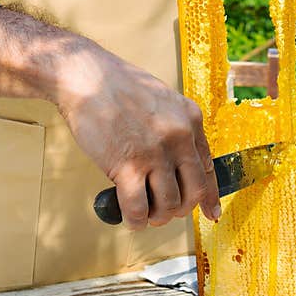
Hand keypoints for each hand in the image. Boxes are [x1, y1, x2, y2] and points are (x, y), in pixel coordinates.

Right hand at [53, 41, 220, 230]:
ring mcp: (155, 152)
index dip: (210, 197)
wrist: (84, 75)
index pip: (209, 169)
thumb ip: (177, 129)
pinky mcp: (127, 164)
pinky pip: (139, 208)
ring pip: (169, 204)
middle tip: (164, 210)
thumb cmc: (117, 87)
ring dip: (157, 216)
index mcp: (190, 120)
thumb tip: (183, 163)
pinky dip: (136, 221)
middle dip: (180, 209)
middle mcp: (179, 136)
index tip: (210, 213)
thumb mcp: (163, 101)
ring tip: (145, 213)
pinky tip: (130, 219)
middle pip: (193, 192)